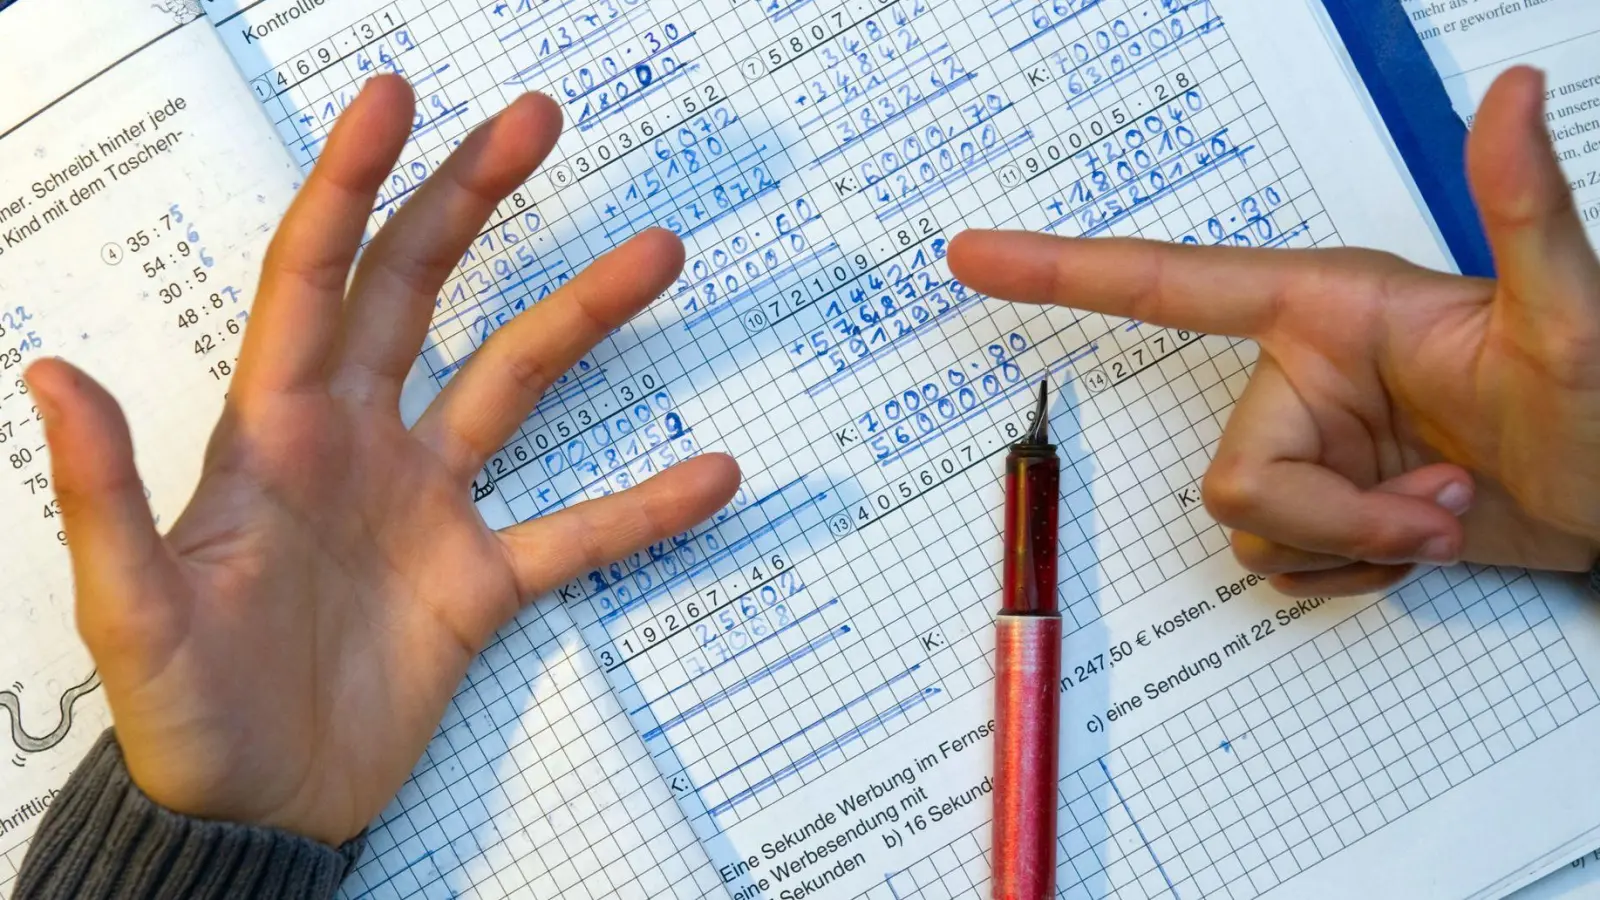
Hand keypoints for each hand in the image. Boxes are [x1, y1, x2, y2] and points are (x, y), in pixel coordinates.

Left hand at [27, 75, 738, 845]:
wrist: (256, 816)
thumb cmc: (180, 716)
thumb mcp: (132, 613)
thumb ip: (107, 497)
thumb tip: (51, 375)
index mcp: (274, 434)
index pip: (316, 278)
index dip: (354, 185)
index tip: (397, 99)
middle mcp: (358, 445)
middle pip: (421, 294)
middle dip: (472, 201)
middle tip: (537, 121)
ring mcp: (428, 508)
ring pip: (515, 386)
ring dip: (582, 319)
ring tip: (655, 254)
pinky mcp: (479, 581)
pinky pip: (576, 533)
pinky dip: (643, 508)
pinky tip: (711, 475)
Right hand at [949, 66, 1599, 596]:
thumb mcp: (1570, 316)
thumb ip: (1525, 209)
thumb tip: (1513, 90)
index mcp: (1327, 309)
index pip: (1169, 285)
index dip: (1062, 270)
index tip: (972, 255)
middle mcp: (1304, 373)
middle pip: (1232, 473)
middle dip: (1338, 517)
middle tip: (1437, 504)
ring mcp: (1315, 445)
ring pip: (1252, 527)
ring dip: (1354, 546)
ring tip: (1441, 515)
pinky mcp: (1328, 506)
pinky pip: (1279, 563)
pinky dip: (1351, 575)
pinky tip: (1417, 545)